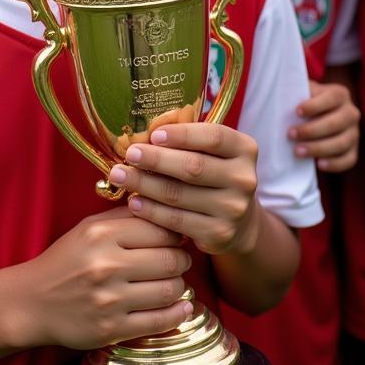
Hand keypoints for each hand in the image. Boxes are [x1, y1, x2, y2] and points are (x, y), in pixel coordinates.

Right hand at [17, 207, 193, 349]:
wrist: (33, 301)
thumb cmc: (65, 261)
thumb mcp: (88, 228)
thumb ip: (123, 217)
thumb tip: (162, 210)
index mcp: (100, 235)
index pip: (158, 229)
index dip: (175, 234)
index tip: (176, 238)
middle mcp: (106, 265)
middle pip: (169, 260)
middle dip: (182, 259)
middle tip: (180, 259)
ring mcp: (110, 300)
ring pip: (168, 290)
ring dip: (179, 285)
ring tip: (174, 281)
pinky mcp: (112, 329)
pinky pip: (159, 322)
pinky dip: (177, 313)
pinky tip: (182, 305)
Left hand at [109, 123, 259, 256]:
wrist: (239, 221)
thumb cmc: (213, 173)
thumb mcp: (212, 152)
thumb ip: (188, 140)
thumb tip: (143, 130)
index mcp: (244, 149)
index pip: (213, 137)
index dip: (182, 135)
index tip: (154, 134)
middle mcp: (244, 179)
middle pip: (193, 167)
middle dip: (155, 160)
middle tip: (129, 154)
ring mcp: (233, 209)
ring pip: (179, 195)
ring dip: (144, 184)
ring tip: (120, 175)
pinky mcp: (219, 234)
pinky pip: (177, 220)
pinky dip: (151, 211)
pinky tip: (134, 202)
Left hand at [288, 79, 359, 172]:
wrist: (319, 116)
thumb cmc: (305, 102)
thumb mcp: (303, 92)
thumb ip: (297, 93)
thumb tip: (281, 98)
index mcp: (340, 94)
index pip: (331, 98)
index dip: (315, 106)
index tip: (297, 112)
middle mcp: (351, 113)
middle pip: (336, 123)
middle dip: (311, 130)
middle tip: (290, 134)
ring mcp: (354, 133)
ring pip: (342, 143)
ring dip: (319, 148)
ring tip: (297, 151)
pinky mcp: (354, 150)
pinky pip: (349, 160)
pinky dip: (335, 164)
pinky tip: (318, 164)